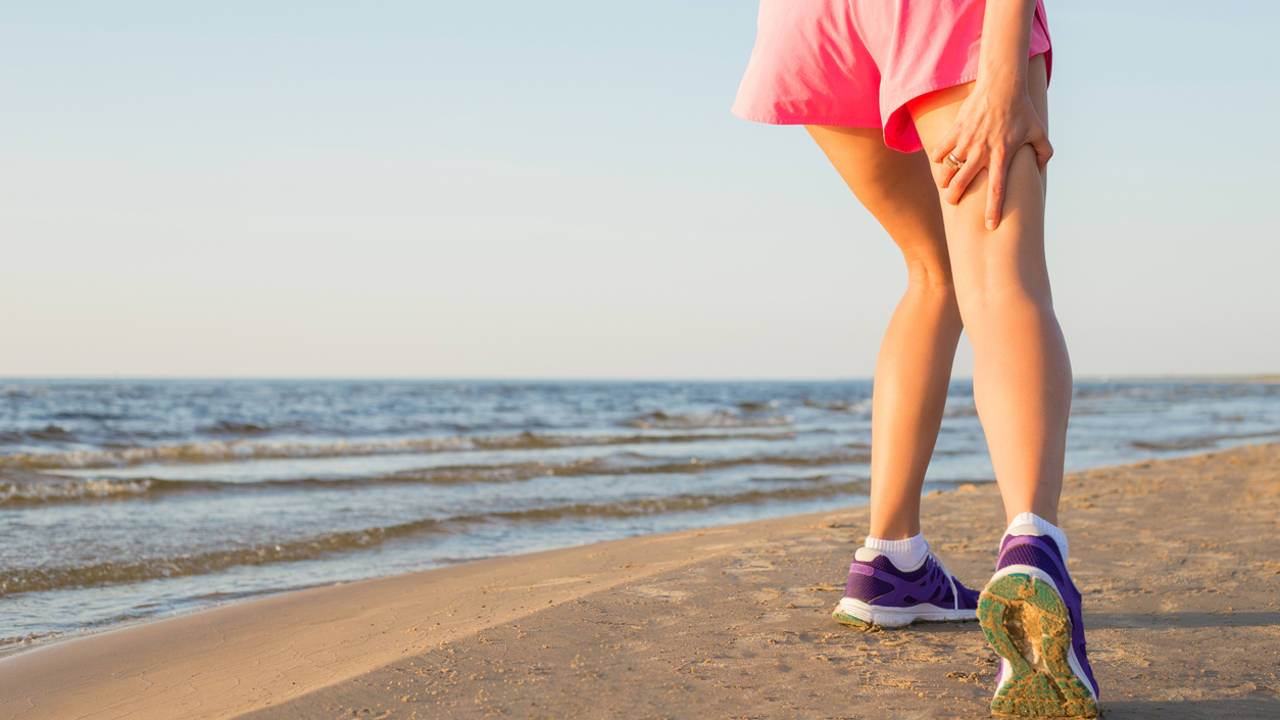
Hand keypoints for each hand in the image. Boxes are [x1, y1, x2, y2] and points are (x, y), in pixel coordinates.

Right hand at [929, 81, 1052, 229]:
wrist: (1003, 85)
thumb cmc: (1023, 109)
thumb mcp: (1039, 131)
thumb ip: (1044, 152)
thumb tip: (1042, 167)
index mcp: (1003, 156)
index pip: (997, 190)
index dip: (993, 210)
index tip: (990, 226)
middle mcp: (982, 152)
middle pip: (963, 183)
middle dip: (954, 198)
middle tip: (952, 202)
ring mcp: (967, 141)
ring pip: (947, 169)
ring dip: (943, 180)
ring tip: (944, 185)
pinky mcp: (956, 130)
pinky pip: (940, 151)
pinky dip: (938, 159)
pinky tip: (940, 162)